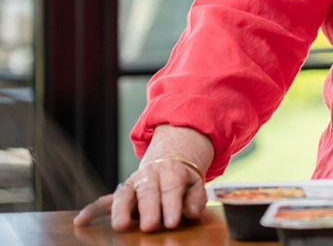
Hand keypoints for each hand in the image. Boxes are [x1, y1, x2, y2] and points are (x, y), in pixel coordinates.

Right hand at [73, 155, 206, 231]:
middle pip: (147, 192)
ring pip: (123, 195)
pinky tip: (81, 222)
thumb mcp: (196, 183)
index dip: (172, 205)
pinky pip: (103, 201)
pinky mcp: (120, 193)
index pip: (172, 188)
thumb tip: (192, 213)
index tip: (172, 223)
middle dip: (148, 209)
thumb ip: (196, 198)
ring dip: (120, 211)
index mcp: (171, 171)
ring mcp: (132, 183)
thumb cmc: (183, 179)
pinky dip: (91, 210)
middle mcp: (148, 175)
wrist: (168, 160)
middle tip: (150, 227)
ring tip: (120, 226)